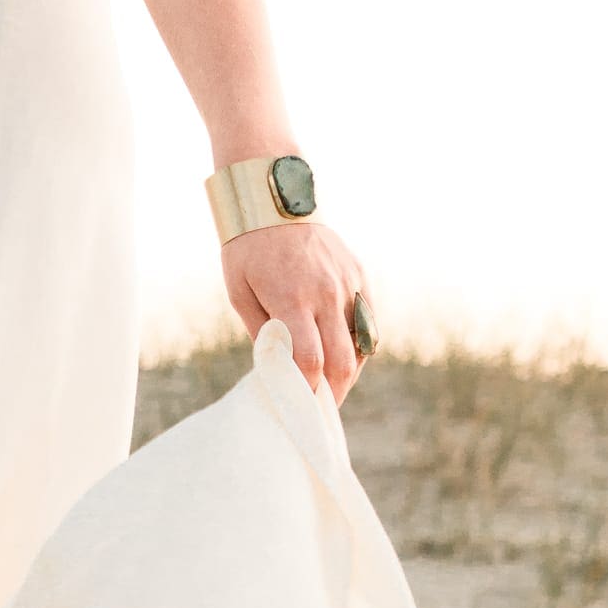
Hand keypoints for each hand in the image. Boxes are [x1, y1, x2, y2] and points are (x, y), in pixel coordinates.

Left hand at [221, 220, 372, 404]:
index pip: (310, 359)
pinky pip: (368, 320)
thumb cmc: (247, 249)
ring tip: (333, 386)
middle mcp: (326, 292)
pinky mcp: (358, 274)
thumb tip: (278, 368)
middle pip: (342, 360)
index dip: (309, 389)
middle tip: (322, 409)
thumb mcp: (240, 292)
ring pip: (362, 344)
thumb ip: (262, 331)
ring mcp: (347, 282)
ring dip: (349, 371)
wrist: (274, 198)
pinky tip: (346, 357)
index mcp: (293, 299)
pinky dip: (360, 344)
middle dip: (334, 392)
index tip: (303, 407)